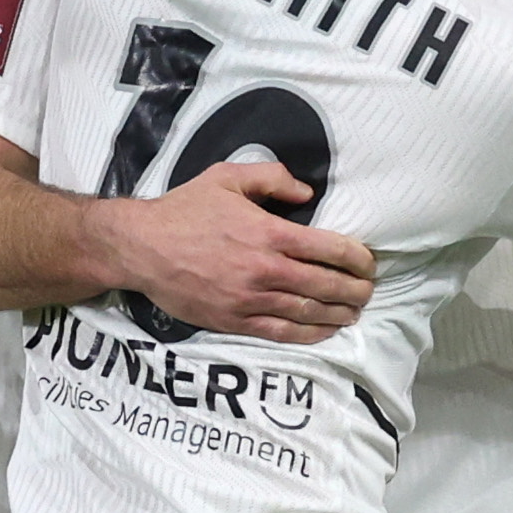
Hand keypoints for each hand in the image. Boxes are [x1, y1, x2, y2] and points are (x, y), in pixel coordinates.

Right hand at [97, 162, 375, 343]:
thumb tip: (307, 192)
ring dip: (338, 314)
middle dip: (355, 289)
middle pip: (325, 285)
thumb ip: (273, 178)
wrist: (142, 247)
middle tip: (369, 290)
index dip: (358, 258)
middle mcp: (265, 270)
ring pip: (308, 312)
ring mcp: (250, 299)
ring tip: (355, 312)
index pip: (330, 249)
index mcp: (270, 233)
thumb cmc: (186, 209)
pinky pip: (281, 333)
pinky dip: (308, 335)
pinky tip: (325, 331)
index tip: (369, 263)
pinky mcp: (233, 321)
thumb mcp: (229, 177)